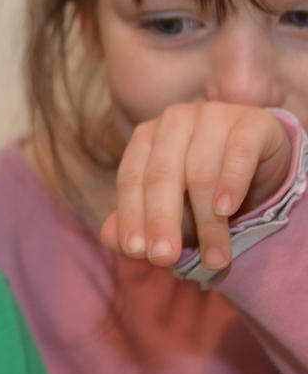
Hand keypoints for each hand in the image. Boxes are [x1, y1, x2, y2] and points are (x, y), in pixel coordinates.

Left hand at [100, 103, 290, 269]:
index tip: (136, 251)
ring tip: (214, 258)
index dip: (131, 215)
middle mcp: (174, 121)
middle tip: (165, 258)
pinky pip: (238, 153)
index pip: (131, 178)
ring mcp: (212, 115)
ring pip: (201, 172)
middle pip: (161, 175)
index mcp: (146, 137)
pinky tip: (226, 209)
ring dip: (207, 222)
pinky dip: (231, 182)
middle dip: (162, 221)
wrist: (263, 162)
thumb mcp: (172, 207)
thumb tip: (110, 239)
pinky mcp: (251, 121)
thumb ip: (140, 220)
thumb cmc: (206, 188)